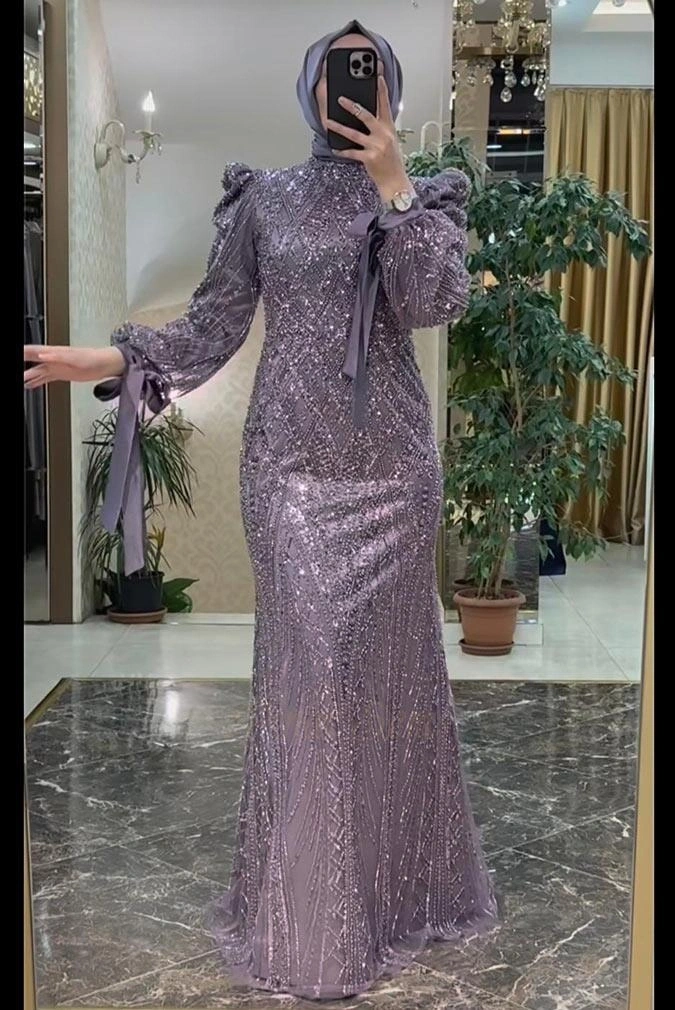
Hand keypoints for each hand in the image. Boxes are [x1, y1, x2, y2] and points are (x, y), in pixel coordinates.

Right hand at [23, 345, 124, 389]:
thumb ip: (57, 356)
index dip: (23, 352)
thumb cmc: (91, 358)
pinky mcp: (61, 374)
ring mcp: (56, 367)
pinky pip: (44, 378)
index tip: (17, 354)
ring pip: (36, 371)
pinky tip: (30, 385)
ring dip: (26, 376)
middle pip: (31, 361)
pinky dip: (35, 382)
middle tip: (17, 373)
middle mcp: (52, 359)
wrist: (104, 365)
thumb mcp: (74, 358)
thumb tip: (42, 355)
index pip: (32, 351)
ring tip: (20, 381)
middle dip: (22, 365)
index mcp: (53, 352)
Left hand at [326, 75, 410, 202]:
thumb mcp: (391, 141)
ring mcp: (376, 146)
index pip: (385, 104)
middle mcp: (383, 135)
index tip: (377, 75)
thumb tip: (366, 117)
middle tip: (340, 98)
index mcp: (389, 128)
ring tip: (328, 121)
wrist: (395, 181)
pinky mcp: (369, 158)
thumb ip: (381, 128)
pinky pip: (352, 152)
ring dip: (339, 127)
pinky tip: (335, 148)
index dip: (382, 89)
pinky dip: (342, 150)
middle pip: (366, 115)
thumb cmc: (392, 161)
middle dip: (352, 106)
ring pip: (354, 133)